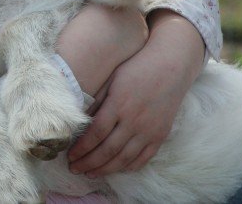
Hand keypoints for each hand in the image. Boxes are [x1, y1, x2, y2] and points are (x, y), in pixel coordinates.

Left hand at [67, 9, 203, 176]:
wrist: (171, 67)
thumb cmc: (137, 68)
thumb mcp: (112, 79)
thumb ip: (97, 100)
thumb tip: (80, 119)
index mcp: (118, 105)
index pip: (96, 133)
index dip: (81, 148)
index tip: (70, 155)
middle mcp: (134, 121)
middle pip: (107, 150)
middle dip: (89, 162)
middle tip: (75, 169)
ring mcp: (149, 131)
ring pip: (124, 159)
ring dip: (105, 169)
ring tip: (91, 173)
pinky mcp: (160, 136)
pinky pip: (143, 158)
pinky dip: (128, 167)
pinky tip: (116, 169)